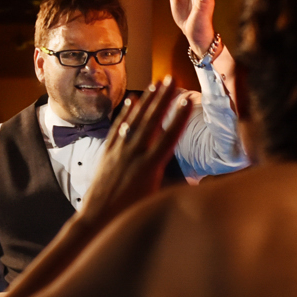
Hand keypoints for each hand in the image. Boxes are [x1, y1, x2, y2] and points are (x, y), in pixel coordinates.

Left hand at [81, 78, 191, 222]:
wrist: (97, 218)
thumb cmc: (131, 214)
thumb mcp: (156, 201)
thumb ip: (174, 187)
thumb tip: (198, 182)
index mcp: (150, 167)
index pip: (169, 137)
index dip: (179, 118)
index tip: (187, 101)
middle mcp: (135, 154)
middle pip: (152, 121)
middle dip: (163, 98)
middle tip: (171, 79)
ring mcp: (120, 151)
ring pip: (135, 120)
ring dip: (147, 100)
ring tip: (156, 83)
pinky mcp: (108, 152)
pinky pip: (118, 127)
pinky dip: (126, 113)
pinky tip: (132, 100)